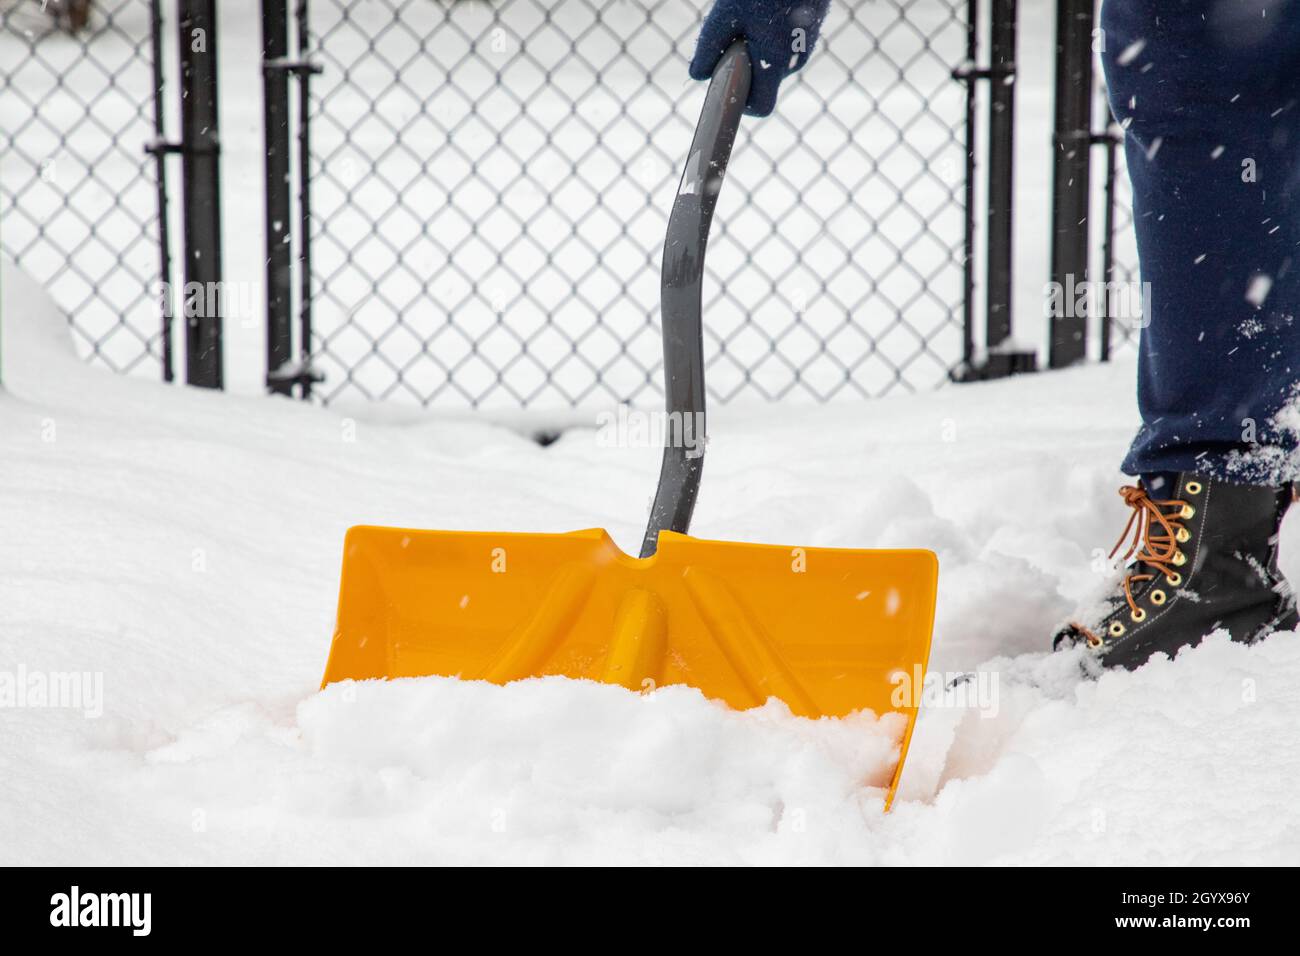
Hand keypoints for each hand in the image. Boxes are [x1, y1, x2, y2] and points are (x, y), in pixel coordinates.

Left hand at [689, 0, 831, 116]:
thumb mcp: (726, 15)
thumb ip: (709, 48)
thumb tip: (697, 75)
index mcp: (776, 61)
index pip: (761, 106)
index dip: (743, 103)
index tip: (729, 84)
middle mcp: (795, 60)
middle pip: (765, 83)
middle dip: (747, 68)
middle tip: (735, 36)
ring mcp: (805, 46)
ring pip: (773, 62)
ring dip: (758, 49)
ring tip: (751, 17)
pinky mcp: (809, 32)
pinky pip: (784, 46)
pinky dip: (771, 37)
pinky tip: (764, 11)